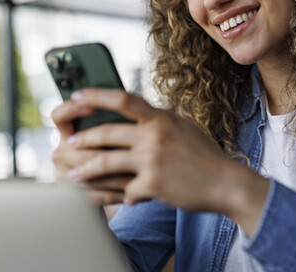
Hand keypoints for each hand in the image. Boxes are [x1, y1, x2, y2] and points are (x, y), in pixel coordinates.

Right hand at [51, 98, 129, 203]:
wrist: (108, 185)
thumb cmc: (119, 151)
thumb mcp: (117, 134)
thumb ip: (117, 123)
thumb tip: (131, 110)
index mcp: (68, 132)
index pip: (60, 115)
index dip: (72, 109)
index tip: (93, 107)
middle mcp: (61, 151)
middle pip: (80, 148)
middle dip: (108, 150)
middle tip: (135, 151)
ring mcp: (64, 174)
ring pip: (88, 172)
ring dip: (116, 176)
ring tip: (140, 176)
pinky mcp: (73, 195)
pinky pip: (93, 195)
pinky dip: (114, 194)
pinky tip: (131, 194)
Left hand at [60, 89, 269, 234]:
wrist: (227, 183)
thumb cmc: (205, 156)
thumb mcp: (183, 128)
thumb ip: (158, 121)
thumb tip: (136, 113)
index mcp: (161, 118)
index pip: (123, 99)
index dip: (95, 96)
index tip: (76, 96)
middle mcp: (155, 135)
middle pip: (107, 132)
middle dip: (83, 138)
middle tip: (69, 143)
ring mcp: (153, 160)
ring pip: (106, 162)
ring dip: (85, 169)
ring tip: (72, 174)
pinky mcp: (153, 184)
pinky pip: (126, 190)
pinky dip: (123, 195)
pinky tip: (123, 198)